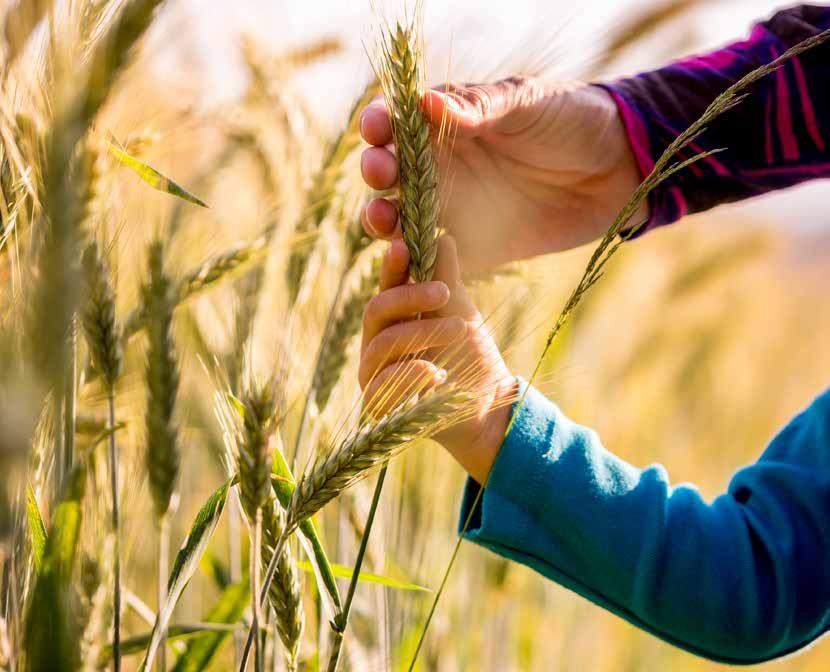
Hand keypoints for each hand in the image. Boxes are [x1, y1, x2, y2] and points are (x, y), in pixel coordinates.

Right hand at [359, 236, 514, 483]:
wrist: (488, 407)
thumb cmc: (472, 357)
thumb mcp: (461, 312)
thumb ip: (447, 280)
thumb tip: (444, 239)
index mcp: (394, 317)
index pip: (386, 286)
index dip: (392, 267)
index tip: (406, 247)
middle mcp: (377, 342)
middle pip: (376, 310)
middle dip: (410, 298)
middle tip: (444, 292)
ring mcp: (374, 372)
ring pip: (383, 343)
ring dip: (422, 332)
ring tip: (459, 331)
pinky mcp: (378, 403)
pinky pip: (383, 383)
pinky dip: (413, 374)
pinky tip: (439, 374)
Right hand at [360, 77, 646, 272]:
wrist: (614, 171)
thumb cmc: (570, 120)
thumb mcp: (526, 104)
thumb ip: (479, 108)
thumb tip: (425, 102)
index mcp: (445, 123)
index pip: (396, 122)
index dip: (379, 125)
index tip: (379, 130)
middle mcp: (439, 165)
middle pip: (387, 171)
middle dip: (375, 171)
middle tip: (381, 173)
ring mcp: (450, 208)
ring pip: (397, 218)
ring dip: (382, 219)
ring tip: (385, 220)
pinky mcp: (468, 247)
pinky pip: (428, 257)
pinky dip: (414, 261)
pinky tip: (413, 257)